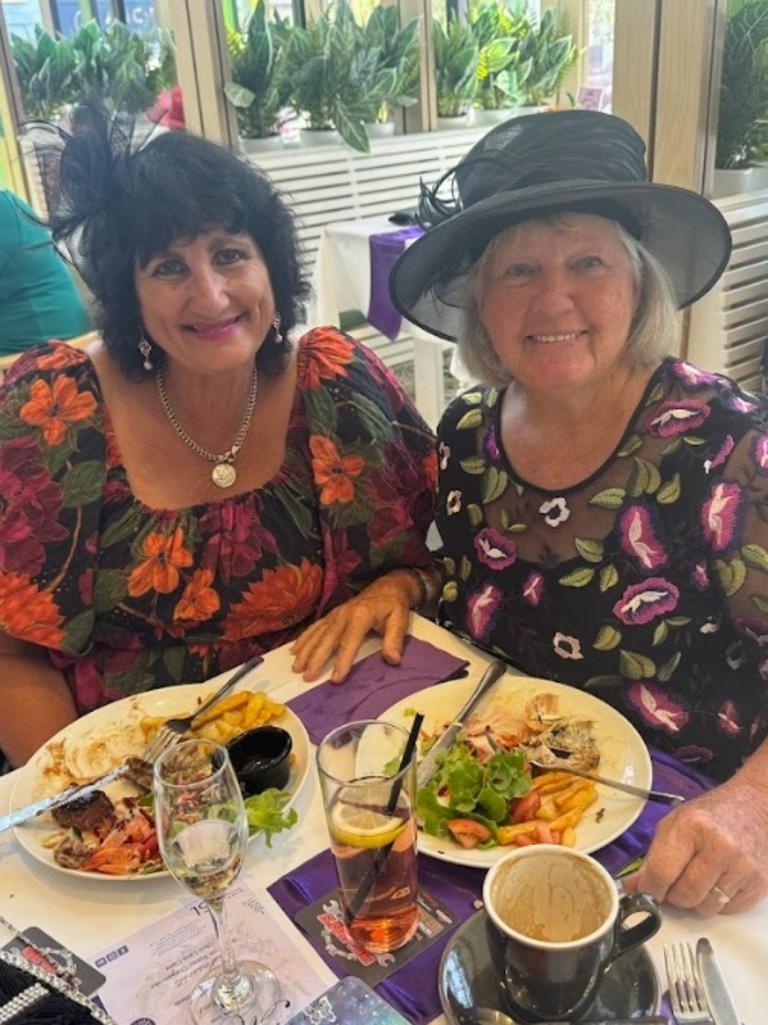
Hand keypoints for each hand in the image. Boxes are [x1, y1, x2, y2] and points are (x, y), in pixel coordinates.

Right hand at [290, 571, 418, 682]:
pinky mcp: (331, 615)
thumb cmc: (393, 606)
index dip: (342, 660)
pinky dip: (303, 639)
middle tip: (307, 677)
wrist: (387, 586)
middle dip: (316, 658)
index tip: (335, 679)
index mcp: (361, 615)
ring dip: (306, 650)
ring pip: (317, 633)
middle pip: (328, 638)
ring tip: (296, 668)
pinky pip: (315, 627)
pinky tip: (294, 651)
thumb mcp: (400, 620)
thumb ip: (395, 640)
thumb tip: (392, 660)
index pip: (350, 641)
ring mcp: (335, 614)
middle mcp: (344, 613)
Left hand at [622, 777, 767, 914]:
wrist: (755, 806)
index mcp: (691, 827)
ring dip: (697, 900)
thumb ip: (653, 856)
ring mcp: (742, 866)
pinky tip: (719, 881)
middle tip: (675, 883)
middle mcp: (719, 847)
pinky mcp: (759, 882)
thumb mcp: (675, 824)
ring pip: (706, 908)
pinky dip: (719, 902)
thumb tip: (633, 887)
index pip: (661, 872)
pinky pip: (728, 910)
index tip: (647, 890)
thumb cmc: (711, 815)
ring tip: (699, 879)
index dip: (650, 888)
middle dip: (674, 895)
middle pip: (684, 895)